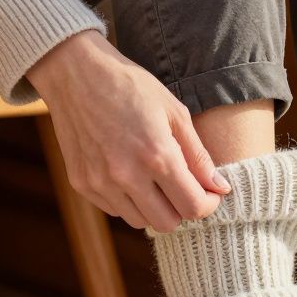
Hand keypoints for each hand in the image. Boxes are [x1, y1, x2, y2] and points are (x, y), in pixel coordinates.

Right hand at [27, 31, 227, 231]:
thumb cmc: (130, 87)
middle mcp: (127, 175)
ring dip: (154, 208)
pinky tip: (128, 174)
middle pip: (168, 223)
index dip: (208, 204)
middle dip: (182, 209)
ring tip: (154, 179)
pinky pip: (115, 210)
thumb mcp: (174, 112)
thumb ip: (199, 155)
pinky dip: (128, 201)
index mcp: (157, 156)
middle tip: (182, 187)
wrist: (75, 73)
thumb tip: (220, 188)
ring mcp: (101, 183)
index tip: (208, 193)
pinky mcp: (81, 184)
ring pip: (140, 222)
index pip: (193, 207)